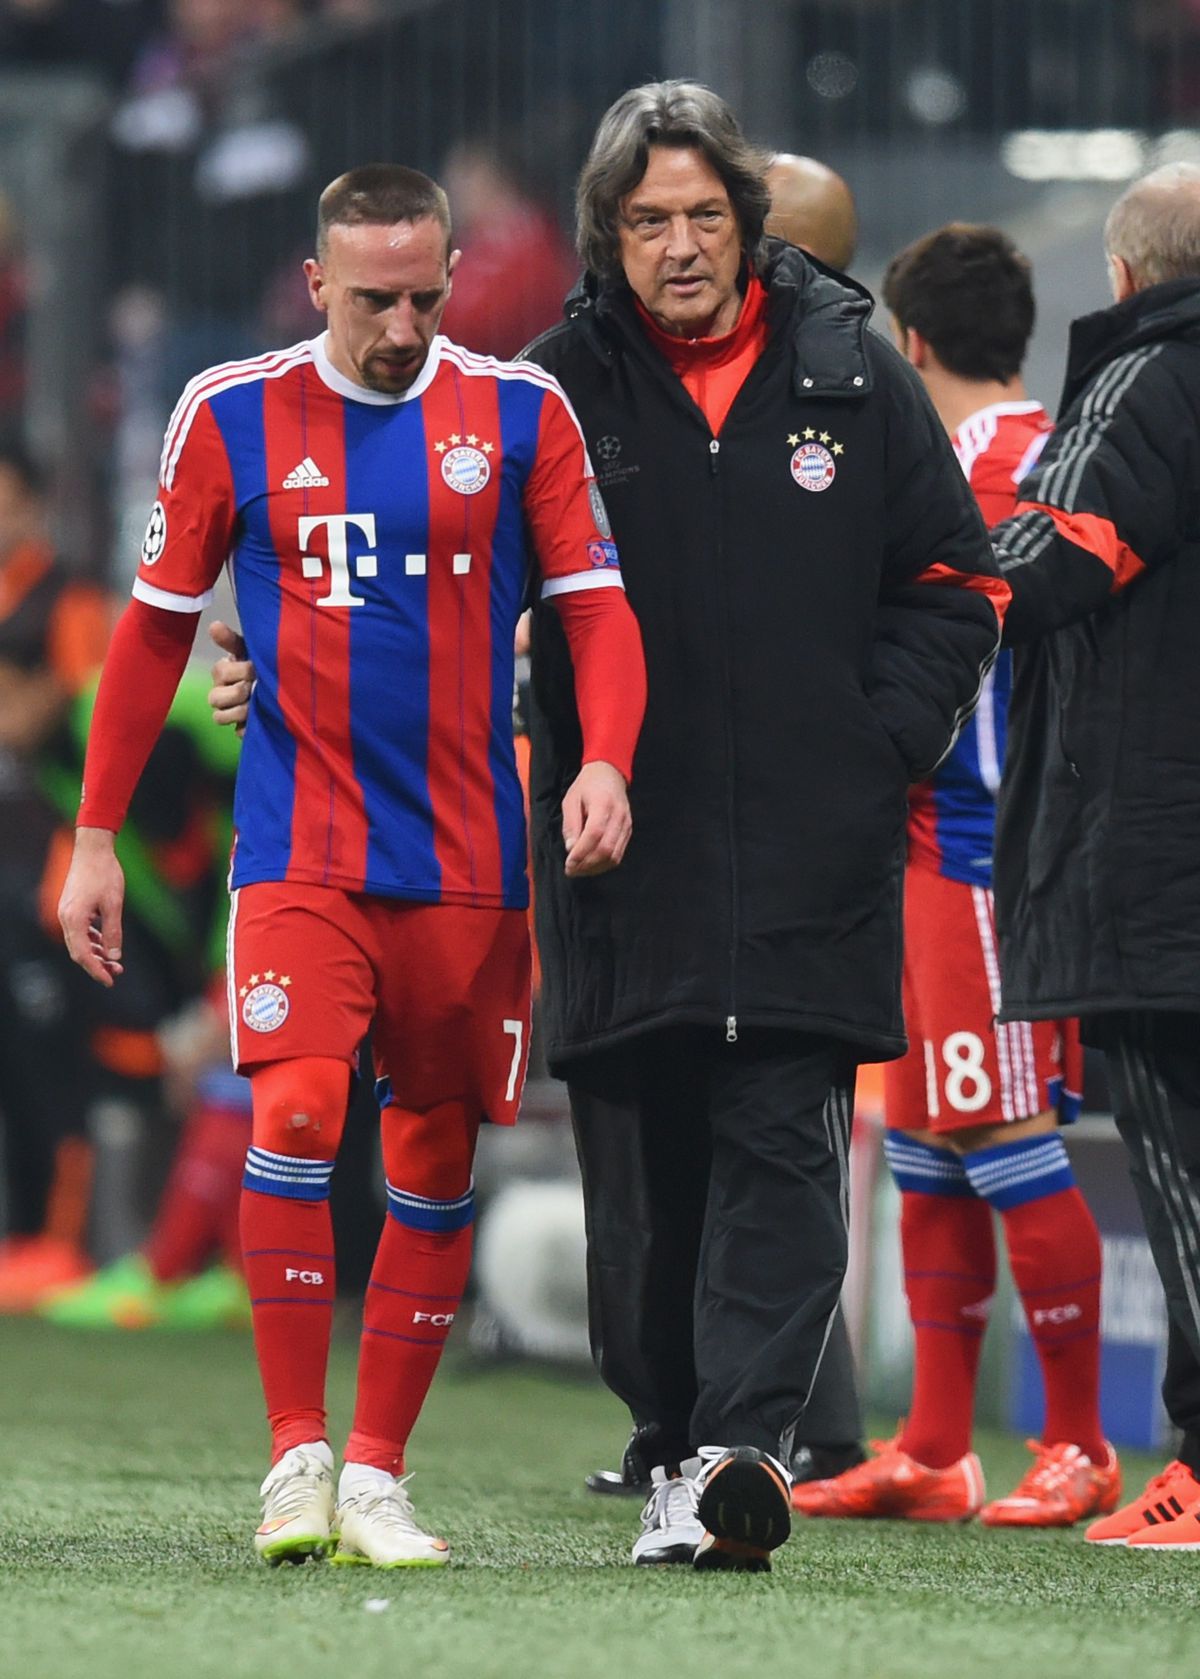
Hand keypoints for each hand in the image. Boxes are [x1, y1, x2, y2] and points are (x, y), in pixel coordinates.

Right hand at [58, 827, 125, 986]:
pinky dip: (92, 940)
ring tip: (115, 961)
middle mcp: (65, 918)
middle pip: (79, 952)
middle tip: (117, 973)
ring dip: (96, 953)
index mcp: (74, 919)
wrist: (93, 849)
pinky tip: (105, 943)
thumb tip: (114, 956)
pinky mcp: (71, 907)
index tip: (110, 981)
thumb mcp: (114, 905)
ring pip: (79, 942)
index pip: (83, 955)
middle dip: (97, 965)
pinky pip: (79, 931)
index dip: (96, 971)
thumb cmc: (105, 874)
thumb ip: (113, 932)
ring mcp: (66, 912)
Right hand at [208, 621, 254, 731]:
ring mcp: (229, 713)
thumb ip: (232, 640)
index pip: (221, 671)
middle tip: (257, 686)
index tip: (254, 667)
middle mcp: (221, 693)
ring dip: (240, 711)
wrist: (285, 689)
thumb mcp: (251, 650)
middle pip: (215, 697)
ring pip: (219, 717)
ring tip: (256, 705)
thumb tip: (213, 625)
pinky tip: (260, 720)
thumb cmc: (263, 665)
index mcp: (223, 672)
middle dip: (239, 691)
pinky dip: (247, 728)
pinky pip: (236, 733)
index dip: (239, 670)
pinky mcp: (241, 729)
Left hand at [561, 760, 631, 877]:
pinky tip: (591, 864)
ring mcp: (626, 825)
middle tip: (571, 870)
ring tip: (580, 870)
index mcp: (603, 804)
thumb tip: (571, 848)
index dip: (581, 852)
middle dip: (587, 864)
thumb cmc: (587, 786)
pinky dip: (604, 864)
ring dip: (595, 868)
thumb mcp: (571, 800)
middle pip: (606, 849)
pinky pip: (618, 854)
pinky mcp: (628, 831)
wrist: (609, 774)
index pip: (594, 834)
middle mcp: (619, 816)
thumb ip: (571, 824)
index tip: (569, 862)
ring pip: (614, 856)